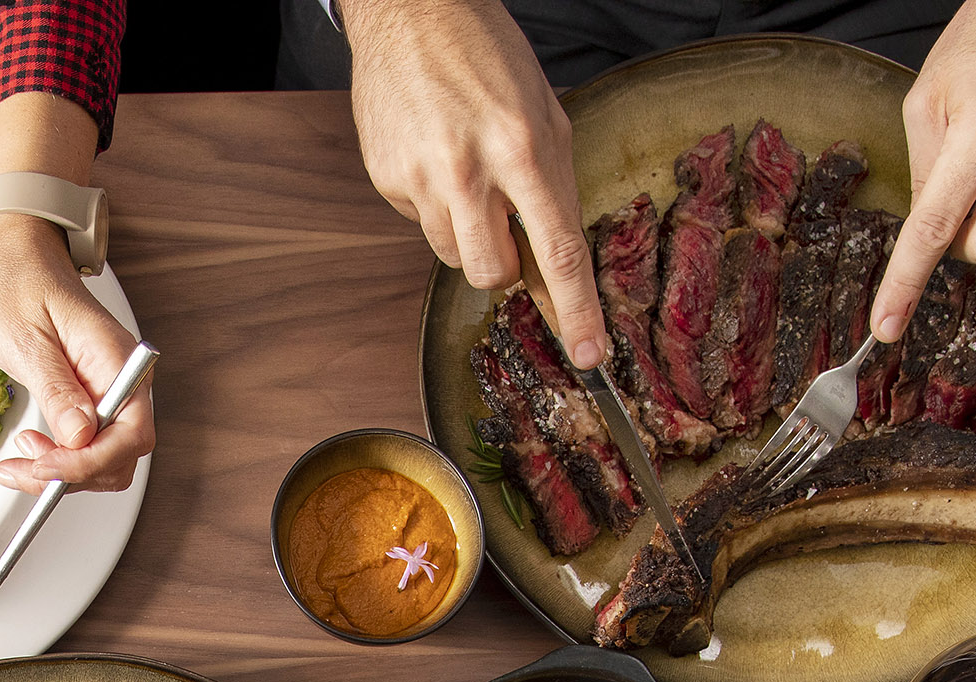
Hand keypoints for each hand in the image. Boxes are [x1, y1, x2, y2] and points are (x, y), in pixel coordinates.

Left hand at [0, 213, 153, 492]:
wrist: (17, 256)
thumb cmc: (19, 283)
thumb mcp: (28, 337)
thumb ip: (57, 388)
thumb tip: (80, 435)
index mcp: (117, 360)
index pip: (129, 433)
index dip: (90, 461)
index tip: (46, 467)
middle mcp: (122, 380)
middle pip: (119, 456)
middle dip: (72, 475)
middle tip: (21, 468)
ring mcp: (108, 392)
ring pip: (103, 459)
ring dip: (63, 474)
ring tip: (18, 461)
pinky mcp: (90, 399)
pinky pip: (86, 446)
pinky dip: (59, 461)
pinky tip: (30, 451)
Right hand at [342, 0, 606, 368]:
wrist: (414, 14)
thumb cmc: (488, 57)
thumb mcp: (544, 112)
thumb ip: (553, 185)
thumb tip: (556, 257)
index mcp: (524, 149)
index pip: (558, 250)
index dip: (576, 311)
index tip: (588, 354)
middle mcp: (470, 170)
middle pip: (492, 273)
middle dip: (505, 265)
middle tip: (505, 223)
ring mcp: (422, 179)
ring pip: (453, 256)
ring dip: (468, 233)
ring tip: (466, 174)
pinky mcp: (388, 180)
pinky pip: (420, 223)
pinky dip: (434, 204)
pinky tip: (435, 157)